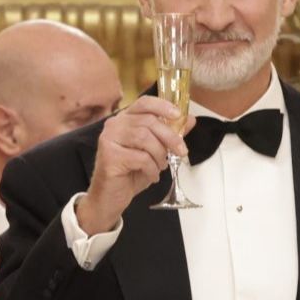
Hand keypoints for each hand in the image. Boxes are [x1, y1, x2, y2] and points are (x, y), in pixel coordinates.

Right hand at [76, 96, 189, 233]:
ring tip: (160, 167)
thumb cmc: (132, 172)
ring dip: (159, 155)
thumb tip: (191, 120)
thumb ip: (170, 135)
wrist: (111, 197)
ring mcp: (109, 139)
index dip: (162, 106)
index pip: (144, 103)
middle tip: (181, 152)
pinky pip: (140, 157)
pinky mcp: (109, 156)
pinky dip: (152, 169)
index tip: (178, 115)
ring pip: (144, 138)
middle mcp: (114, 125)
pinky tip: (151, 176)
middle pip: (148, 121)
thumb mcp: (155, 152)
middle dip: (170, 137)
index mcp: (125, 120)